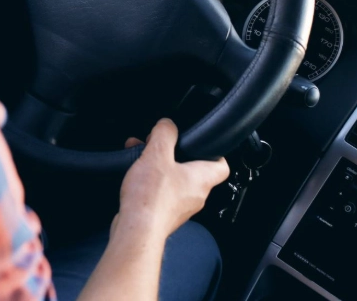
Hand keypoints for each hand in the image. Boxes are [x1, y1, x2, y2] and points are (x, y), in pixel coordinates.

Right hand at [113, 119, 229, 241]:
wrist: (136, 231)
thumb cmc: (151, 198)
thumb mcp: (157, 154)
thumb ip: (165, 134)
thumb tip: (167, 124)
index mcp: (202, 179)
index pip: (222, 165)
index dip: (215, 152)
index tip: (203, 143)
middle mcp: (195, 196)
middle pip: (193, 170)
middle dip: (174, 155)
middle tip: (160, 146)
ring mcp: (180, 208)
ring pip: (174, 181)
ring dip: (159, 167)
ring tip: (141, 157)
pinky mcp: (164, 216)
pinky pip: (161, 194)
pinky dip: (150, 182)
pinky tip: (134, 176)